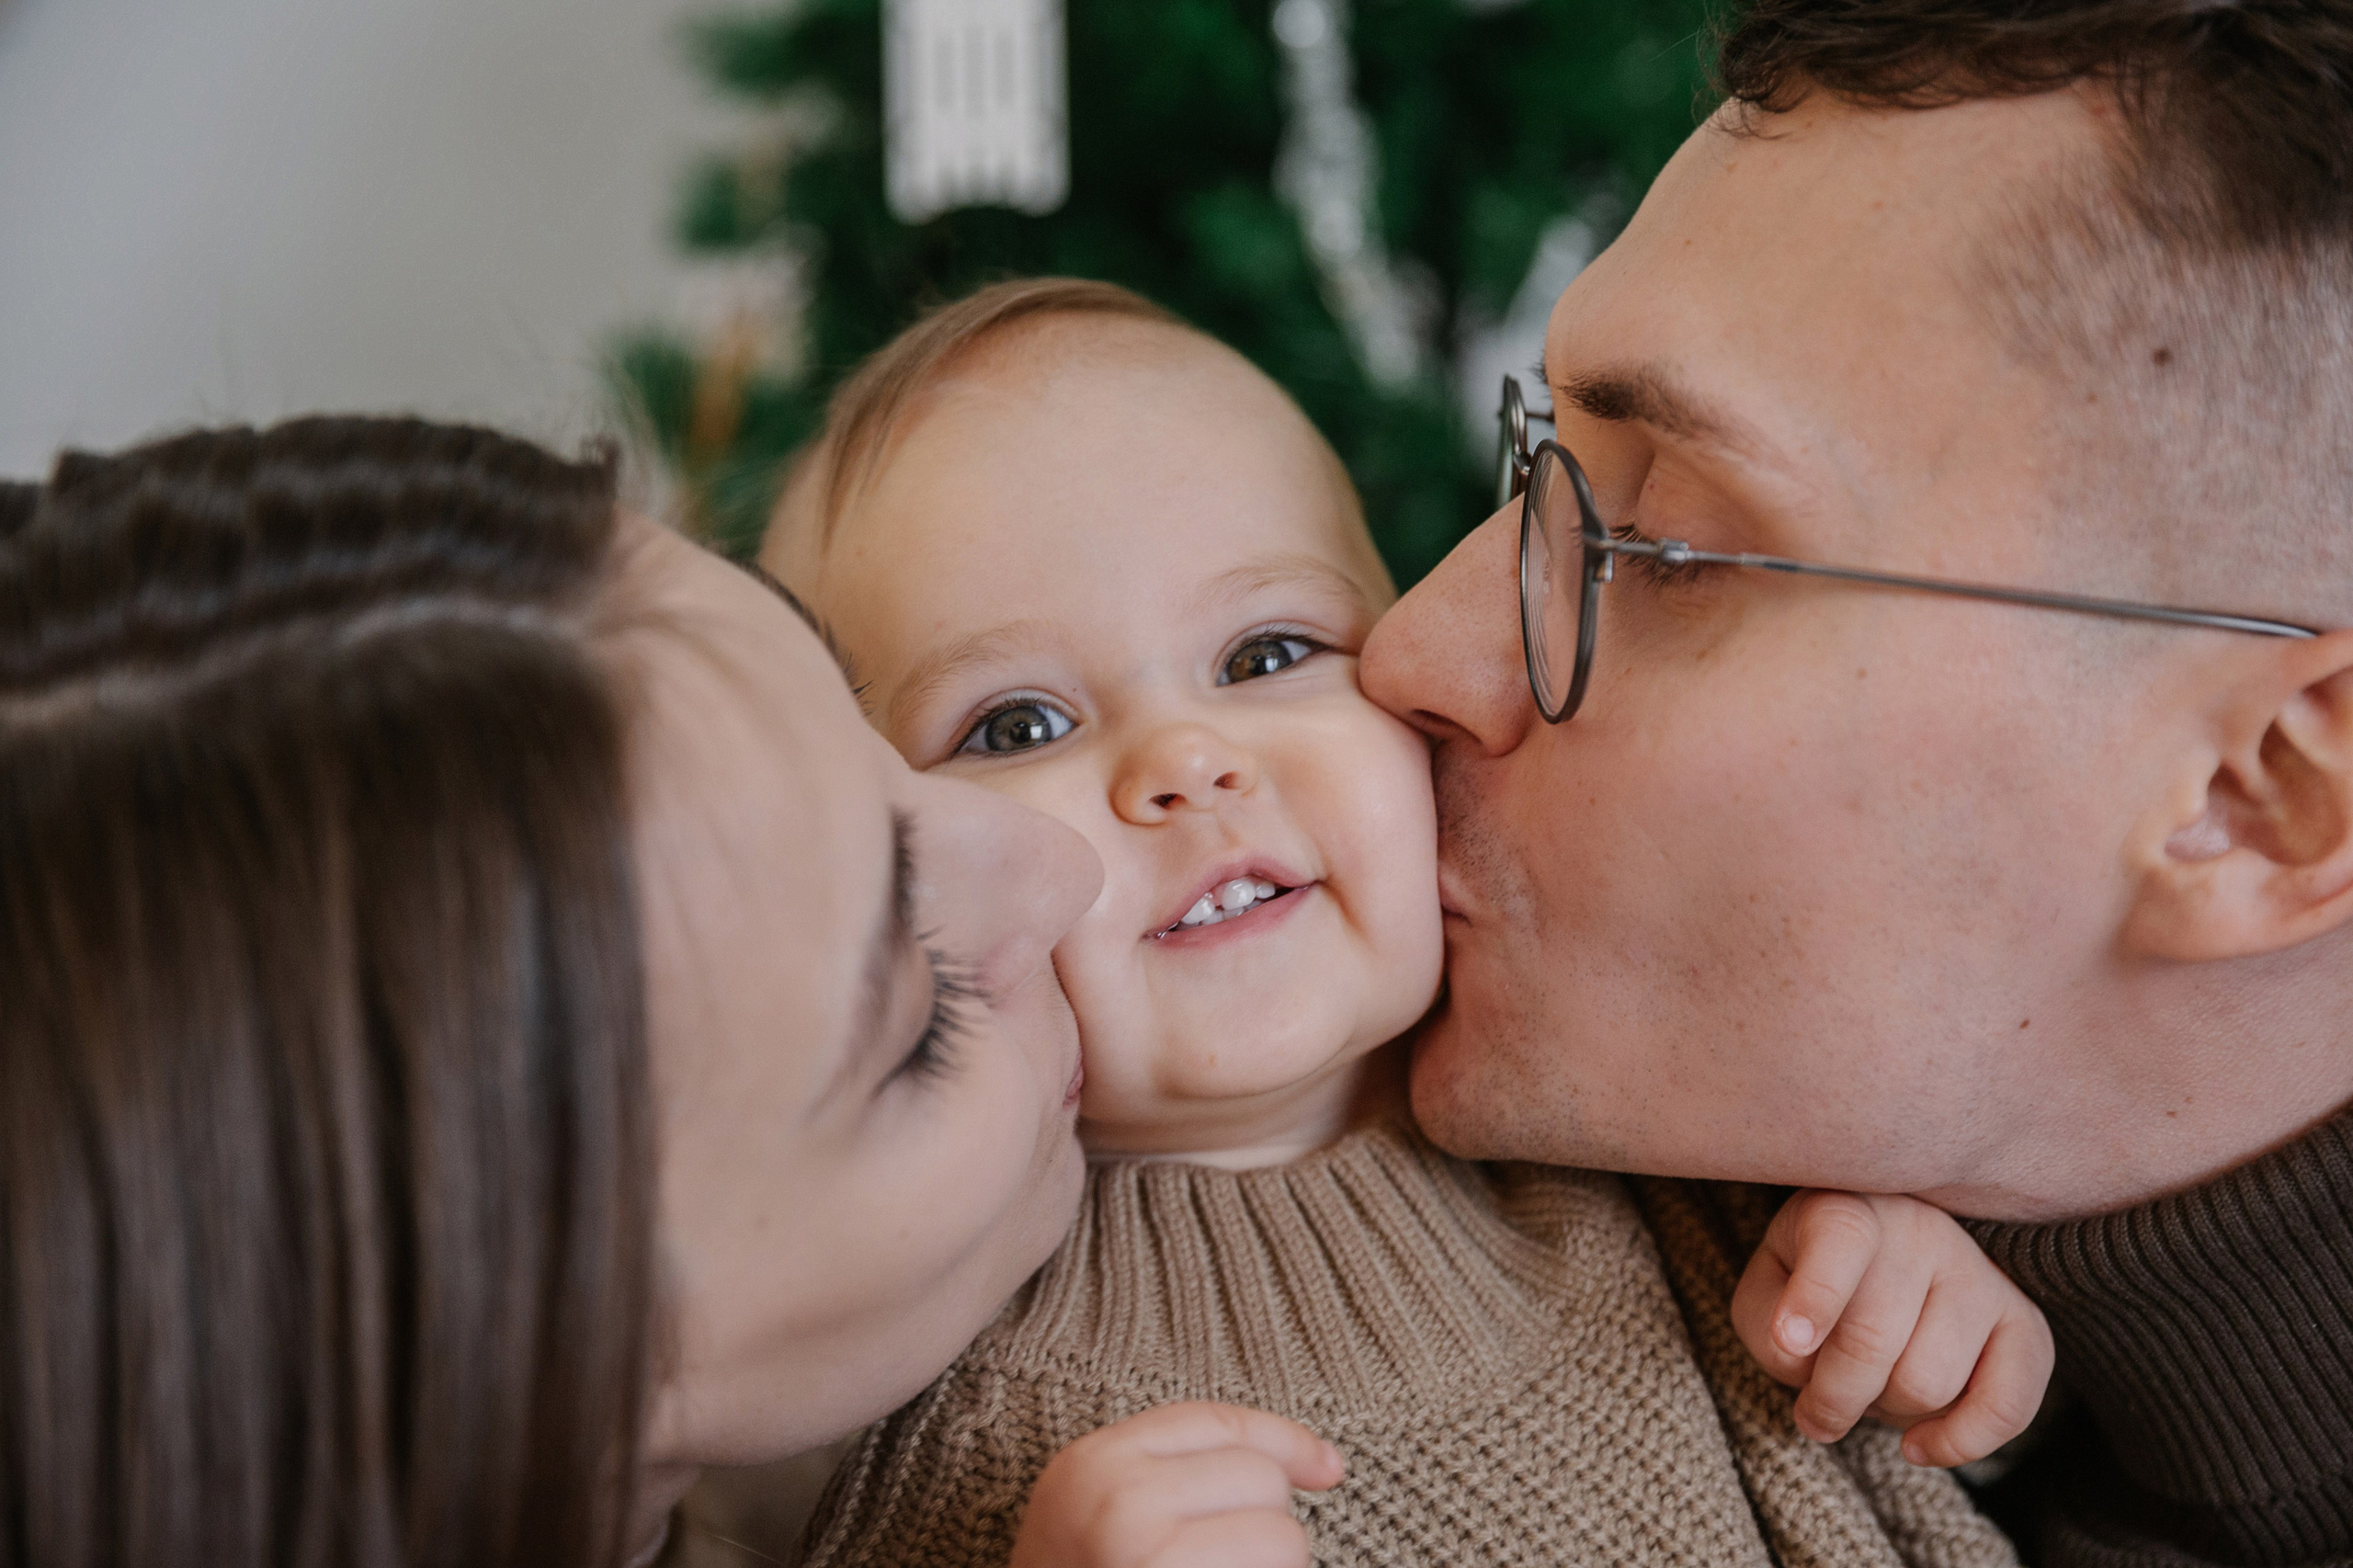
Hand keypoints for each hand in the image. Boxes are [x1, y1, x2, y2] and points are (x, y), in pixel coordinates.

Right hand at [1009, 1401, 1345, 1567]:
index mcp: (1094, 1464)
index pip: (1217, 1423)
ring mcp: (1149, 1559)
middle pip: (1260, 1480)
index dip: (1285, 1441)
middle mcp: (1119, 1501)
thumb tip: (1327, 1464)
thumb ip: (1181, 1476)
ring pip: (1283, 1539)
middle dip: (1262, 1528)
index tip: (1329, 1468)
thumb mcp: (1100, 1514)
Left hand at [1731, 1190, 2054, 1467]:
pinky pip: (2008, 1406)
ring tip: (1868, 1394)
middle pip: (1875, 1338)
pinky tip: (1915, 1446)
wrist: (1884, 1264)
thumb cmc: (1810, 1279)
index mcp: (1849, 1207)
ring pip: (1930, 1382)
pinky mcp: (2024, 1323)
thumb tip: (1801, 1357)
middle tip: (1814, 1412)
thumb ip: (1766, 1322)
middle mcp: (1921, 1231)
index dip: (1815, 1296)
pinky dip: (1959, 1443)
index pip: (1842, 1240)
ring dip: (1885, 1413)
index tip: (1790, 1342)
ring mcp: (1979, 1275)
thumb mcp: (1766, 1288)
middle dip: (1832, 1397)